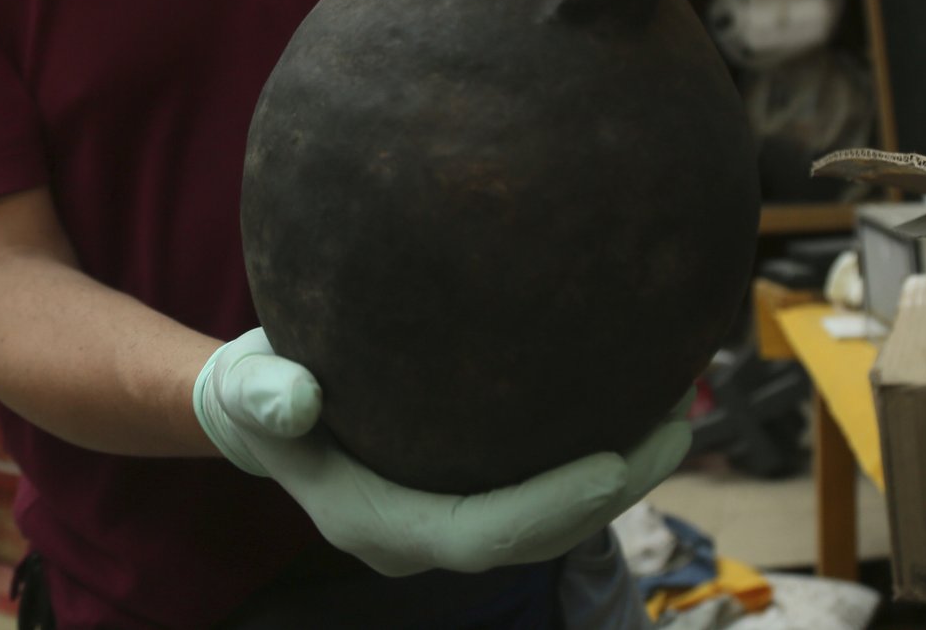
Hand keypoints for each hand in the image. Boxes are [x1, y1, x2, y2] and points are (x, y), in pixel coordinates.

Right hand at [193, 329, 689, 576]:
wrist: (257, 405)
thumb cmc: (255, 389)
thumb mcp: (248, 388)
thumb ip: (264, 395)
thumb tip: (298, 396)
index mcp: (382, 526)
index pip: (487, 532)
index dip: (556, 505)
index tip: (616, 461)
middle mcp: (426, 537)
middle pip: (538, 536)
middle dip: (613, 493)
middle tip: (674, 431)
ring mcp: (449, 518)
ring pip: (551, 518)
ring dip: (618, 478)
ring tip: (677, 415)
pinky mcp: (466, 489)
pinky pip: (541, 487)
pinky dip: (592, 455)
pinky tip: (632, 398)